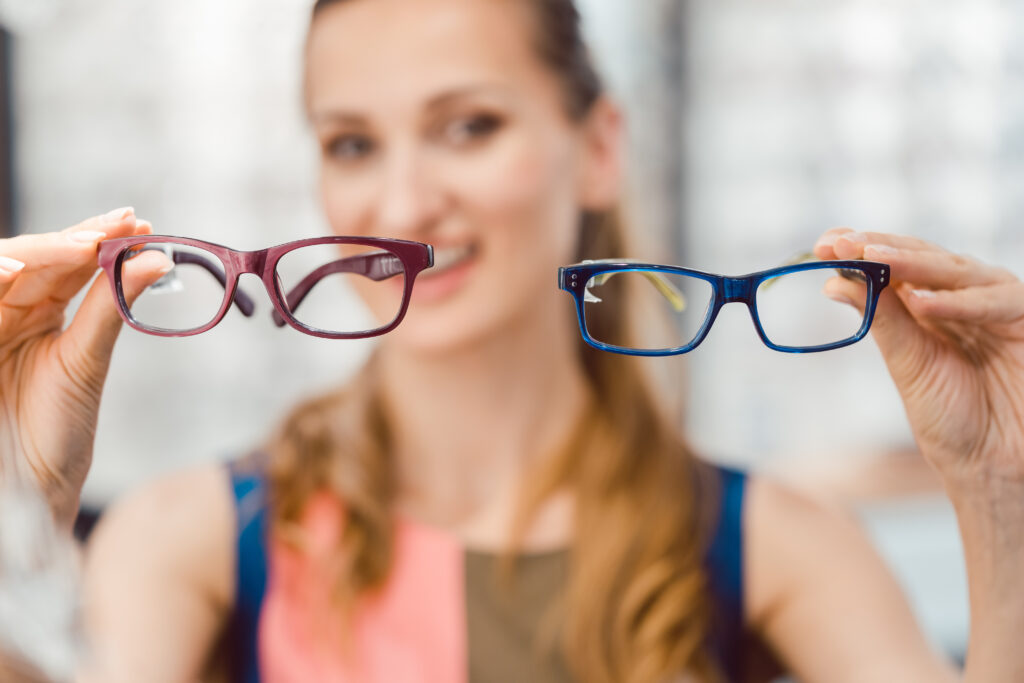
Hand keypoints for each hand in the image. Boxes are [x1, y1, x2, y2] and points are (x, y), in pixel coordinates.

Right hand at [0, 209, 172, 526]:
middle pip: (35, 256)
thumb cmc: (57, 435)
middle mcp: (8, 311)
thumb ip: (112, 308)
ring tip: (82, 246)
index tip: (140, 224)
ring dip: (41, 250)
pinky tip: (21, 269)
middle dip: (75, 237)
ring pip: (4, 267)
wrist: (28, 490)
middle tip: (118, 227)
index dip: (99, 238)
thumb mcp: (87, 363)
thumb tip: (158, 260)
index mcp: (40, 313)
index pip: (68, 264)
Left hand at [814, 229, 1023, 486]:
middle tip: (842, 242)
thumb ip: (881, 319)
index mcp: (931, 305)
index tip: (824, 243)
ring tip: (872, 258)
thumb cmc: (952, 417)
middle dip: (879, 247)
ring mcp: (996, 305)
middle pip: (922, 257)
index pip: (896, 264)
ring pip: (954, 270)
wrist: (994, 462)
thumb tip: (834, 282)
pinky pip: (994, 302)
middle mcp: (964, 297)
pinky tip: (921, 303)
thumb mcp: (907, 363)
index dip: (862, 249)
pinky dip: (958, 302)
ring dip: (913, 263)